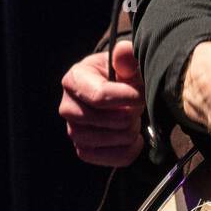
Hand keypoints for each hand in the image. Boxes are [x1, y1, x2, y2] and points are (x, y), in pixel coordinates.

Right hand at [59, 40, 145, 166]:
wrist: (119, 92)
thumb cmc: (121, 73)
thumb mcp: (125, 60)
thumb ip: (126, 56)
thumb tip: (123, 52)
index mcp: (74, 79)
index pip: (99, 96)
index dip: (127, 97)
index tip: (142, 93)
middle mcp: (68, 107)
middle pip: (105, 120)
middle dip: (130, 113)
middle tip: (138, 104)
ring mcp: (74, 131)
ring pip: (108, 140)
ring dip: (130, 130)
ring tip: (135, 117)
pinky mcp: (84, 150)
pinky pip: (108, 158)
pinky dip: (128, 150)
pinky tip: (136, 139)